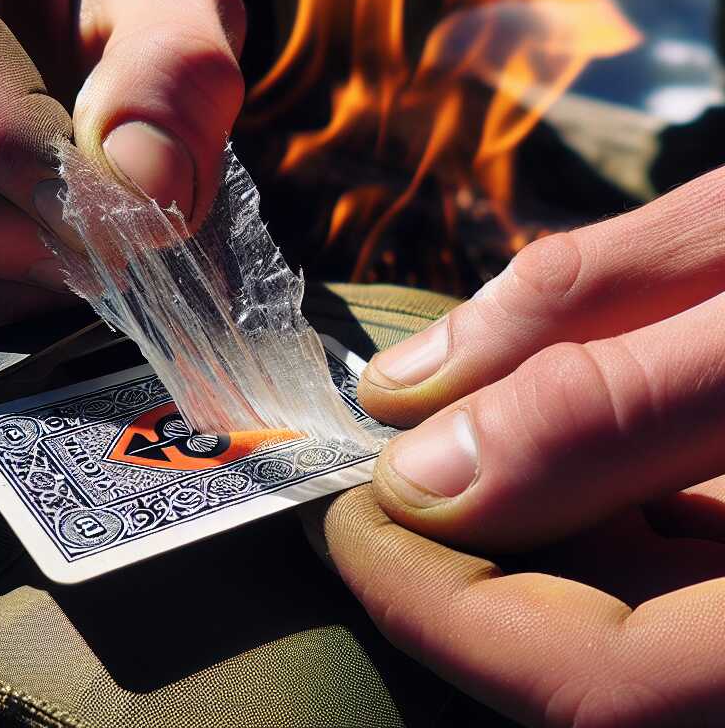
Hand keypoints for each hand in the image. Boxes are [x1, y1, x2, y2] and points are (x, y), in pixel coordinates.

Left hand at [326, 164, 724, 724]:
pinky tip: (555, 443)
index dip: (441, 608)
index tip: (347, 513)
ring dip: (529, 541)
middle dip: (468, 571)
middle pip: (611, 663)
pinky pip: (693, 570)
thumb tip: (413, 418)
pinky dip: (607, 512)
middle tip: (378, 477)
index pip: (595, 686)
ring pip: (648, 620)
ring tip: (448, 450)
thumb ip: (591, 351)